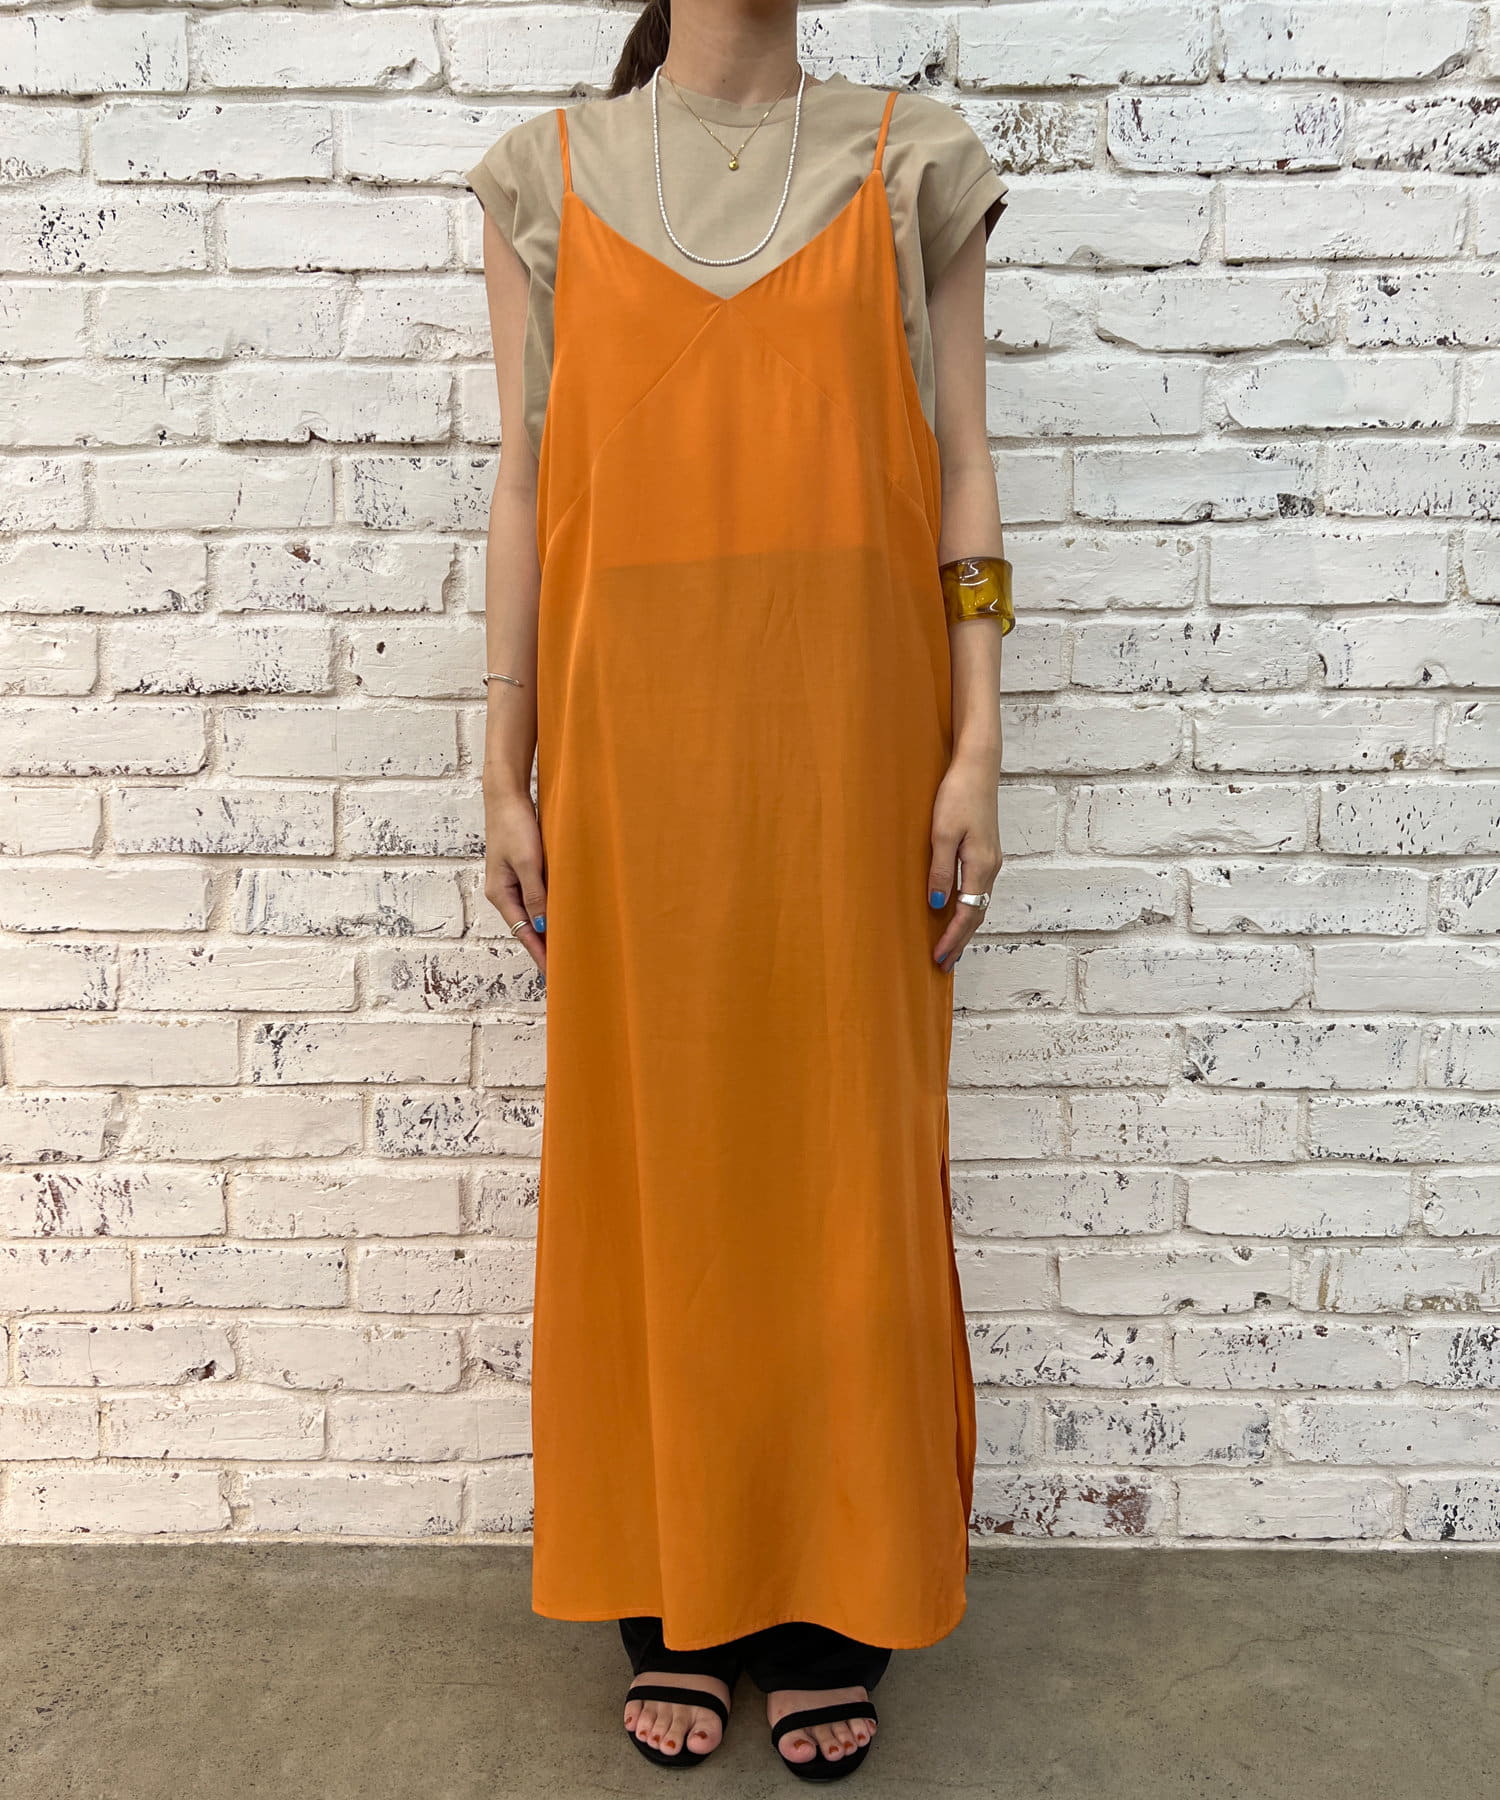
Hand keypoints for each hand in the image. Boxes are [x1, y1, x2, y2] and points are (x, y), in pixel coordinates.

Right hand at [483, 779, 546, 974]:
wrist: (506, 796)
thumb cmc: (514, 826)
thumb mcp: (528, 862)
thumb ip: (535, 895)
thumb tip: (542, 927)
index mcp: (500, 894)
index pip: (523, 933)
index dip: (539, 954)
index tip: (552, 975)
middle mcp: (504, 892)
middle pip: (527, 928)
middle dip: (544, 948)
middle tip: (564, 969)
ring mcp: (513, 882)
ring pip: (533, 914)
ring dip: (548, 931)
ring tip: (566, 950)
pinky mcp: (523, 871)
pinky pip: (537, 899)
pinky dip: (549, 912)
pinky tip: (562, 918)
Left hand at [927, 757, 1001, 973]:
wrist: (977, 767)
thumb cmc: (957, 795)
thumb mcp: (942, 834)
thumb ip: (940, 870)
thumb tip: (937, 904)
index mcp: (981, 865)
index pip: (968, 913)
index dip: (953, 937)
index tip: (939, 958)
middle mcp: (991, 867)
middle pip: (977, 913)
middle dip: (960, 940)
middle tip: (944, 964)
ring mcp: (991, 860)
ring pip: (980, 902)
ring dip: (965, 927)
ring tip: (951, 946)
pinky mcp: (986, 852)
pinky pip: (978, 890)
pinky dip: (968, 908)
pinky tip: (958, 912)